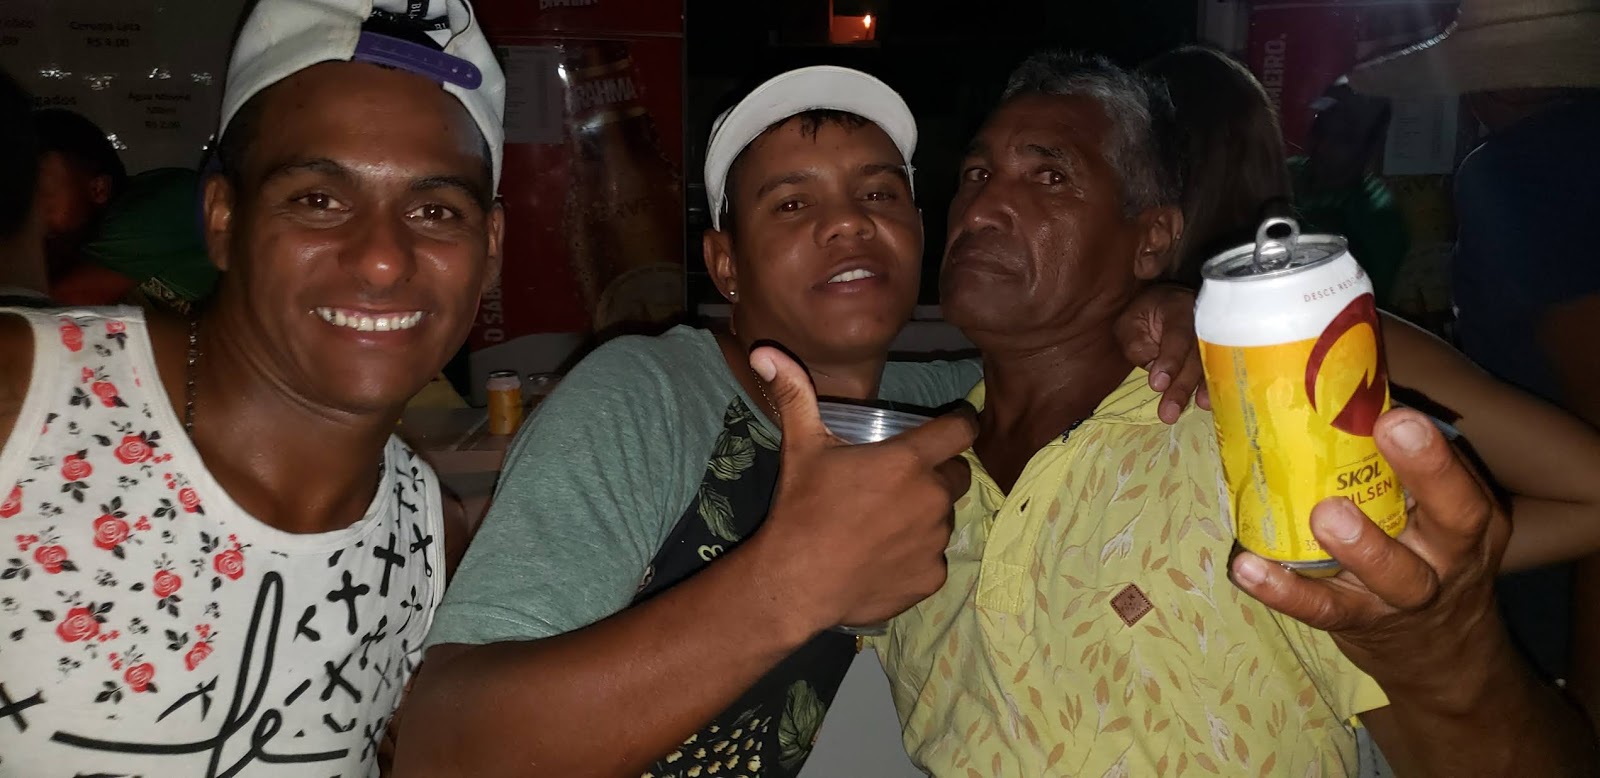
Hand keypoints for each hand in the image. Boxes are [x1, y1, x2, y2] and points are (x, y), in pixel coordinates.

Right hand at [748, 346, 974, 631]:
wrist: (796, 583)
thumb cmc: (801, 509)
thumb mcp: (800, 447)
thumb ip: (794, 395)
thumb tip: (764, 351)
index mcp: (908, 461)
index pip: (961, 431)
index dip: (959, 424)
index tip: (950, 426)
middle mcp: (932, 498)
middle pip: (958, 475)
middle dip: (937, 474)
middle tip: (897, 484)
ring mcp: (936, 541)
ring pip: (944, 518)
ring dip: (924, 516)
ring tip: (883, 525)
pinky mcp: (932, 577)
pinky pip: (934, 559)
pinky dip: (915, 557)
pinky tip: (883, 558)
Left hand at [1115, 283, 1207, 422]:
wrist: (1166, 304)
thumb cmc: (1144, 315)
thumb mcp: (1129, 323)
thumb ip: (1137, 345)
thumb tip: (1154, 370)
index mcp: (1177, 308)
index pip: (1177, 335)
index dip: (1170, 360)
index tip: (1158, 385)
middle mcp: (1202, 321)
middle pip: (1196, 355)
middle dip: (1182, 386)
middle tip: (1168, 413)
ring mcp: (1213, 335)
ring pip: (1208, 365)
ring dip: (1197, 392)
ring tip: (1187, 411)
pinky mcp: (1217, 351)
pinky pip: (1216, 370)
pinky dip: (1210, 388)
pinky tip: (1205, 404)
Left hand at [1229, 409, 1511, 694]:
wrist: (1436, 650)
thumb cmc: (1419, 553)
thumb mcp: (1431, 512)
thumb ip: (1395, 465)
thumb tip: (1335, 384)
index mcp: (1469, 518)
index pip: (1464, 480)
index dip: (1436, 451)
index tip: (1397, 414)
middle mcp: (1448, 556)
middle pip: (1455, 519)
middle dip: (1426, 473)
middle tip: (1385, 432)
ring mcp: (1404, 596)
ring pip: (1394, 574)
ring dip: (1360, 543)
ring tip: (1322, 515)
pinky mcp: (1357, 622)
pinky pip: (1322, 609)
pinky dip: (1283, 590)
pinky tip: (1247, 568)